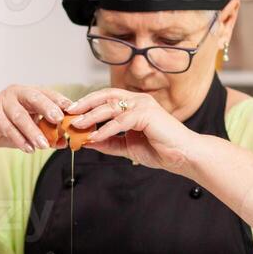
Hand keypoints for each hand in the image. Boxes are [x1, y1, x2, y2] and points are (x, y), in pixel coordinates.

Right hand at [0, 86, 74, 152]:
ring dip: (33, 131)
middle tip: (59, 120)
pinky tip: (28, 148)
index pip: (47, 93)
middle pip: (34, 98)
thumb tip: (66, 142)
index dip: (60, 100)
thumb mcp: (31, 132)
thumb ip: (47, 135)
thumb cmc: (8, 128)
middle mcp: (16, 93)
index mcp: (29, 93)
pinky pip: (7, 127)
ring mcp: (2, 102)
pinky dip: (19, 139)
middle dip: (48, 108)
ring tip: (43, 145)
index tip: (72, 109)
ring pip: (20, 116)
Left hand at [66, 89, 202, 173]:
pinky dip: (106, 129)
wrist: (183, 157)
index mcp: (134, 105)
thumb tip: (87, 141)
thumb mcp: (127, 146)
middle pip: (106, 96)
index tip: (72, 113)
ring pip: (111, 106)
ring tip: (77, 125)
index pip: (107, 98)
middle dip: (86, 103)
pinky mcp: (147, 114)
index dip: (88, 104)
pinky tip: (94, 137)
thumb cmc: (161, 150)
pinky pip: (121, 121)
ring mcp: (144, 105)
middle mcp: (138, 100)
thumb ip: (109, 142)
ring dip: (92, 116)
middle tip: (69, 112)